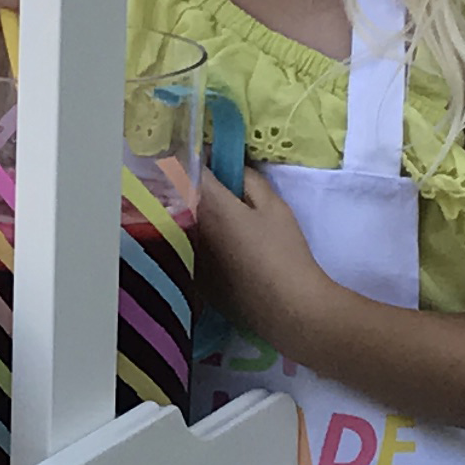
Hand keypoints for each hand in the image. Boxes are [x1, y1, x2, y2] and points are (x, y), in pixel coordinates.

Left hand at [191, 162, 347, 368]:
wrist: (286, 307)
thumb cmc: (284, 251)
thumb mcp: (274, 206)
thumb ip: (249, 180)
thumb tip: (233, 171)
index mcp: (207, 204)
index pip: (189, 168)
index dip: (199, 159)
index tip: (211, 158)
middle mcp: (187, 227)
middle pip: (178, 196)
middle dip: (190, 185)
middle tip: (212, 185)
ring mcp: (185, 255)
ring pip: (178, 224)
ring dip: (188, 213)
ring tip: (214, 217)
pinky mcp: (191, 278)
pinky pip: (184, 249)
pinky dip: (192, 240)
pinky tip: (216, 248)